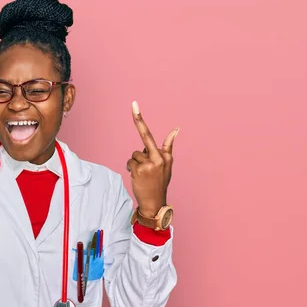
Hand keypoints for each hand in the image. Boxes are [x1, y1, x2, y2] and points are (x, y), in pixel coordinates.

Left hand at [126, 101, 178, 217]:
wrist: (155, 202)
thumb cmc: (160, 181)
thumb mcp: (167, 164)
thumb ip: (167, 147)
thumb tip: (176, 129)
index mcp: (165, 156)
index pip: (150, 134)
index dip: (139, 119)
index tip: (134, 104)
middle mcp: (158, 158)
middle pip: (143, 141)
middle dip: (138, 121)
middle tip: (134, 104)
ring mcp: (148, 165)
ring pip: (135, 155)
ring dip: (137, 163)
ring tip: (144, 174)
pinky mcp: (139, 170)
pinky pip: (131, 163)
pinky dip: (132, 169)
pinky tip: (139, 177)